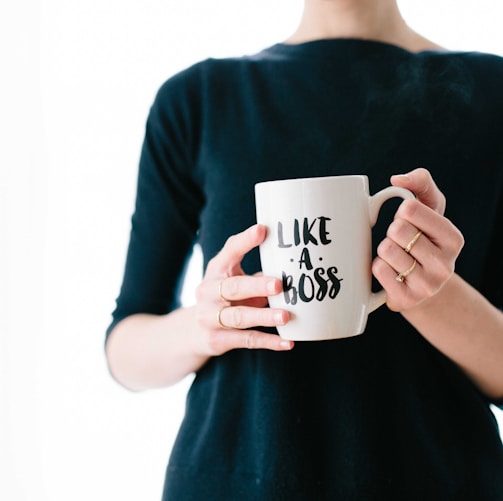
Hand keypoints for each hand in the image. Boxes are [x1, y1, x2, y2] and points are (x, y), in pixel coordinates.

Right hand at [194, 224, 292, 354]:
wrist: (194, 332)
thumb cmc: (226, 298)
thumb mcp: (235, 279)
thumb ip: (257, 273)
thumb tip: (295, 266)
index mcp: (216, 270)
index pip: (229, 252)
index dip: (245, 241)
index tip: (262, 230)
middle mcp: (208, 292)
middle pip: (233, 287)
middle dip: (256, 286)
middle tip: (279, 285)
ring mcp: (209, 317)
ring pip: (239, 317)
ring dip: (264, 316)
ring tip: (286, 316)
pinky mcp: (217, 339)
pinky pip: (246, 340)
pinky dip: (268, 342)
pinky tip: (287, 342)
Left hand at [372, 168, 464, 311]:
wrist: (421, 285)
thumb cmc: (423, 238)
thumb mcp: (429, 208)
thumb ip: (420, 183)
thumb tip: (397, 179)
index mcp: (453, 238)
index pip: (410, 209)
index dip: (402, 212)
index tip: (409, 221)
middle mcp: (445, 264)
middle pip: (396, 230)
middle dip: (392, 232)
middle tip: (401, 241)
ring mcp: (427, 285)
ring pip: (386, 250)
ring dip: (384, 250)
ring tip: (396, 257)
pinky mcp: (406, 299)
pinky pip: (378, 270)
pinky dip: (377, 266)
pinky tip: (390, 271)